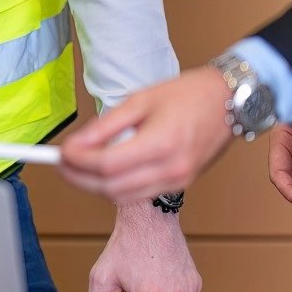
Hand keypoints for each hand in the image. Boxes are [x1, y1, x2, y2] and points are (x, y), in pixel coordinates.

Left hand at [59, 67, 234, 207]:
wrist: (230, 101)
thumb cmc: (189, 94)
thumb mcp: (141, 100)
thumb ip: (106, 125)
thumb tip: (77, 144)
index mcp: (161, 144)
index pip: (106, 165)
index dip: (77, 162)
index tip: (61, 152)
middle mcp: (170, 170)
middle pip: (110, 187)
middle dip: (79, 178)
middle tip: (62, 162)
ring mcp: (177, 181)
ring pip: (122, 197)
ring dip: (95, 186)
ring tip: (79, 166)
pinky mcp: (180, 185)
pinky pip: (139, 195)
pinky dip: (117, 187)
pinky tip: (106, 171)